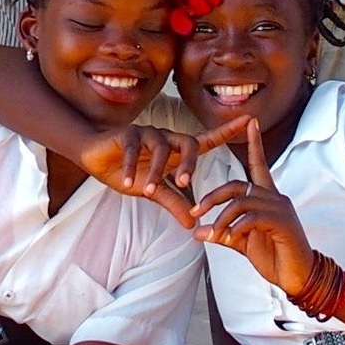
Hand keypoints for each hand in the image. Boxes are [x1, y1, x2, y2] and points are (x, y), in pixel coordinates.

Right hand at [76, 117, 248, 227]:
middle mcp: (166, 138)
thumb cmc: (126, 171)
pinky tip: (127, 183)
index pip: (207, 140)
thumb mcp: (151, 191)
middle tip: (185, 183)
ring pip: (161, 148)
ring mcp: (147, 133)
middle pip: (188, 143)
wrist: (94, 157)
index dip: (227, 131)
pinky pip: (133, 149)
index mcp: (176, 151)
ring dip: (156, 171)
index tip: (249, 120)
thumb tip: (192, 224)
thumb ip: (173, 203)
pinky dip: (130, 167)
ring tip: (149, 191)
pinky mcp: (128, 134)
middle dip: (189, 162)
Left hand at [191, 119, 312, 293]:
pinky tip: (228, 239)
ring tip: (211, 233)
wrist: (298, 277)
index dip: (254, 143)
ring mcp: (280, 208)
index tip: (250, 121)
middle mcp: (275, 197)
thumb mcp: (243, 242)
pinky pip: (251, 218)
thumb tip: (198, 231)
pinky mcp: (282, 223)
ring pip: (242, 200)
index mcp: (267, 198)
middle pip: (238, 184)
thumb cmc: (274, 257)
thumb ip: (222, 233)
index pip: (258, 164)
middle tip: (195, 212)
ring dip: (221, 216)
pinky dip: (235, 228)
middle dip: (212, 196)